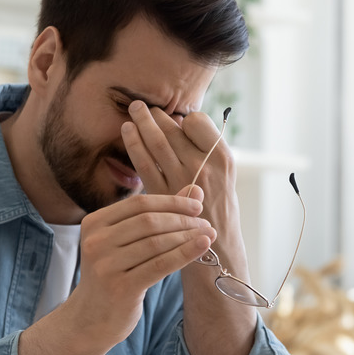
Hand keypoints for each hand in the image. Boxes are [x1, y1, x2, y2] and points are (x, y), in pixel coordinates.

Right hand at [72, 189, 215, 344]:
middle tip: (205, 223)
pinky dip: (185, 253)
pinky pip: (160, 265)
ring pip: (156, 242)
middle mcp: (96, 241)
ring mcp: (106, 265)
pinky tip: (202, 247)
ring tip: (208, 235)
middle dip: (182, 220)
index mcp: (94, 223)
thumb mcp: (127, 242)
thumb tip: (195, 190)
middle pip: (149, 221)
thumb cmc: (114, 274)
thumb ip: (157, 215)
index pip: (139, 203)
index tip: (197, 206)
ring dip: (187, 236)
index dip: (171, 202)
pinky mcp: (120, 287)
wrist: (91, 318)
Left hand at [120, 101, 236, 231]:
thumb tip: (179, 123)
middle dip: (155, 115)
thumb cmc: (219, 209)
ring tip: (133, 110)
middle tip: (142, 106)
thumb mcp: (225, 176)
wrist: (217, 248)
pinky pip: (144, 163)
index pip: (197, 122)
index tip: (176, 120)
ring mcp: (182, 180)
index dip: (184, 119)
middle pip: (173, 130)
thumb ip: (206, 151)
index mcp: (223, 158)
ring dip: (142, 122)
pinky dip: (134, 144)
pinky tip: (127, 132)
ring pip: (156, 142)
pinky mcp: (162, 194)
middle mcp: (203, 166)